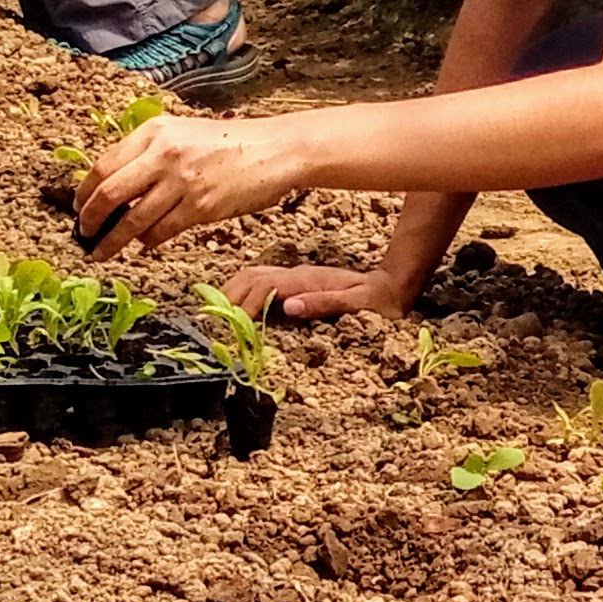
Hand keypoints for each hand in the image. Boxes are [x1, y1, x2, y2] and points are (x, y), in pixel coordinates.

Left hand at [78, 108, 304, 256]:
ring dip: (112, 241)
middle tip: (83, 234)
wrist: (274, 149)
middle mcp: (163, 153)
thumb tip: (117, 187)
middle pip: (109, 194)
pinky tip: (144, 245)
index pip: (104, 166)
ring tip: (102, 252)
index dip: (85, 192)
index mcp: (154, 132)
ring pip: (132, 220)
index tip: (79, 208)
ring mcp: (181, 181)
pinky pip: (161, 231)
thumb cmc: (229, 143)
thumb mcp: (183, 134)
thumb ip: (150, 154)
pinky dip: (148, 241)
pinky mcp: (200, 207)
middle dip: (90, 220)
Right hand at [219, 258, 399, 326]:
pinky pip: (261, 283)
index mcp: (306, 279)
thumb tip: (289, 305)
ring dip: (231, 292)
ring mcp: (295, 277)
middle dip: (227, 296)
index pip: (263, 286)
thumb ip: (325, 303)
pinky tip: (236, 308)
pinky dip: (243, 292)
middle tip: (209, 321)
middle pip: (250, 276)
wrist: (393, 287)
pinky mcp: (296, 284)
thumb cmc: (378, 300)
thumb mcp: (360, 303)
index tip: (228, 326)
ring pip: (252, 276)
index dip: (242, 305)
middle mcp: (297, 275)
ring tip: (215, 315)